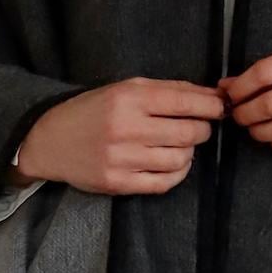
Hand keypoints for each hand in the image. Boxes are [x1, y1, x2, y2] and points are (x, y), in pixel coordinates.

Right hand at [15, 77, 227, 196]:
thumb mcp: (124, 89)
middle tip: (197, 128)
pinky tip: (172, 164)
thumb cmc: (93, 111)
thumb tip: (211, 96)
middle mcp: (125, 128)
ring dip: (189, 153)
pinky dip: (177, 174)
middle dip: (202, 130)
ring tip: (180, 146)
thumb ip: (167, 90)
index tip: (220, 108)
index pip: (184, 101)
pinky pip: (164, 183)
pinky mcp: (118, 183)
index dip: (211, 106)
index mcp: (128, 98)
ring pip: (180, 159)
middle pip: (188, 132)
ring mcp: (121, 158)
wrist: (51, 140)